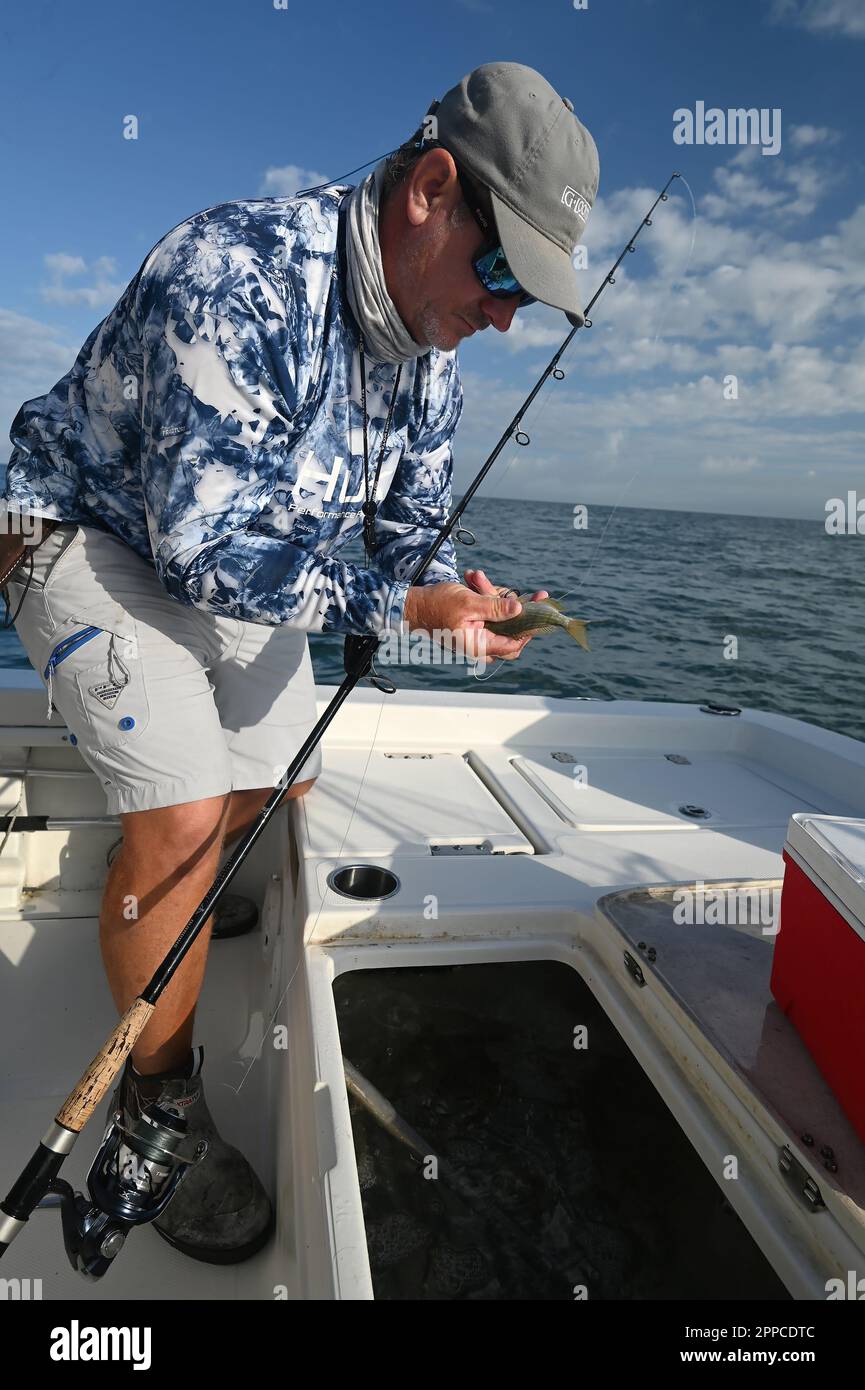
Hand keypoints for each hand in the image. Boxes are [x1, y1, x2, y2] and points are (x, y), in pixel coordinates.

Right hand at [401, 571, 547, 661]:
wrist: (412, 606)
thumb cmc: (435, 606)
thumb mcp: (468, 603)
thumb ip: (495, 607)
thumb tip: (519, 609)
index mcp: (479, 645)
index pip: (515, 643)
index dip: (530, 627)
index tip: (541, 607)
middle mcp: (480, 645)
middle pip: (510, 630)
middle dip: (509, 604)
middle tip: (515, 589)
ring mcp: (476, 636)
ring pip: (499, 618)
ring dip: (491, 594)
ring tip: (475, 578)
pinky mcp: (473, 626)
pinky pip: (488, 613)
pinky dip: (484, 597)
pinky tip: (473, 581)